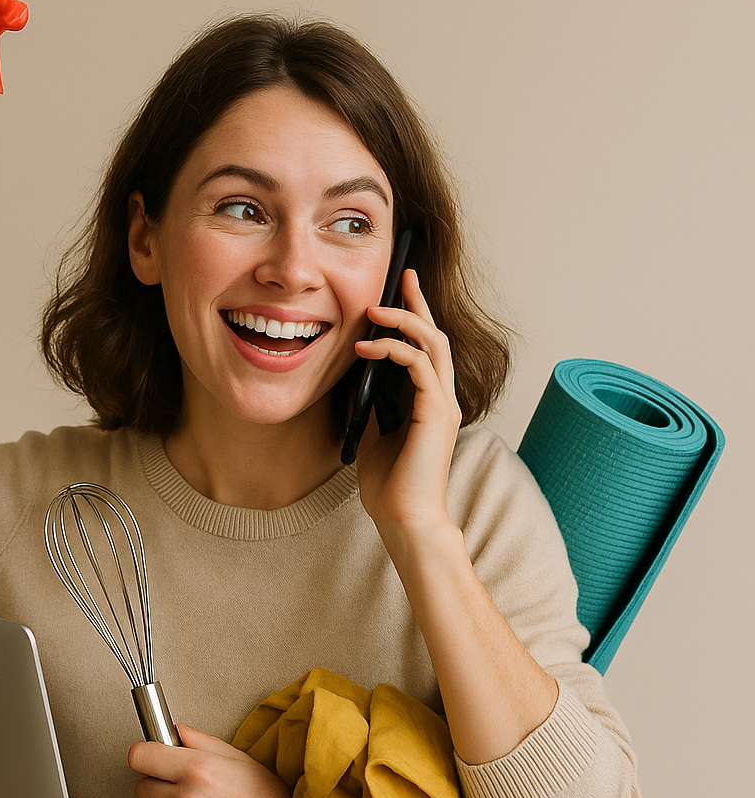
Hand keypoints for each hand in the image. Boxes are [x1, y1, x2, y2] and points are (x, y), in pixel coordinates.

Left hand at [352, 268, 462, 539]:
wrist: (405, 521)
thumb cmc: (390, 489)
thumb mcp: (371, 438)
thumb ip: (370, 409)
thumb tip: (355, 385)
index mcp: (430, 404)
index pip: (425, 350)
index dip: (414, 318)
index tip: (397, 293)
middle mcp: (442, 399)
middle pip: (435, 336)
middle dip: (417, 303)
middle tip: (400, 276)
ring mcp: (442, 404)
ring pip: (431, 343)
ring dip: (403, 320)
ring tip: (373, 309)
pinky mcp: (435, 412)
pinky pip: (417, 365)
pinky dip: (392, 349)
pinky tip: (365, 347)